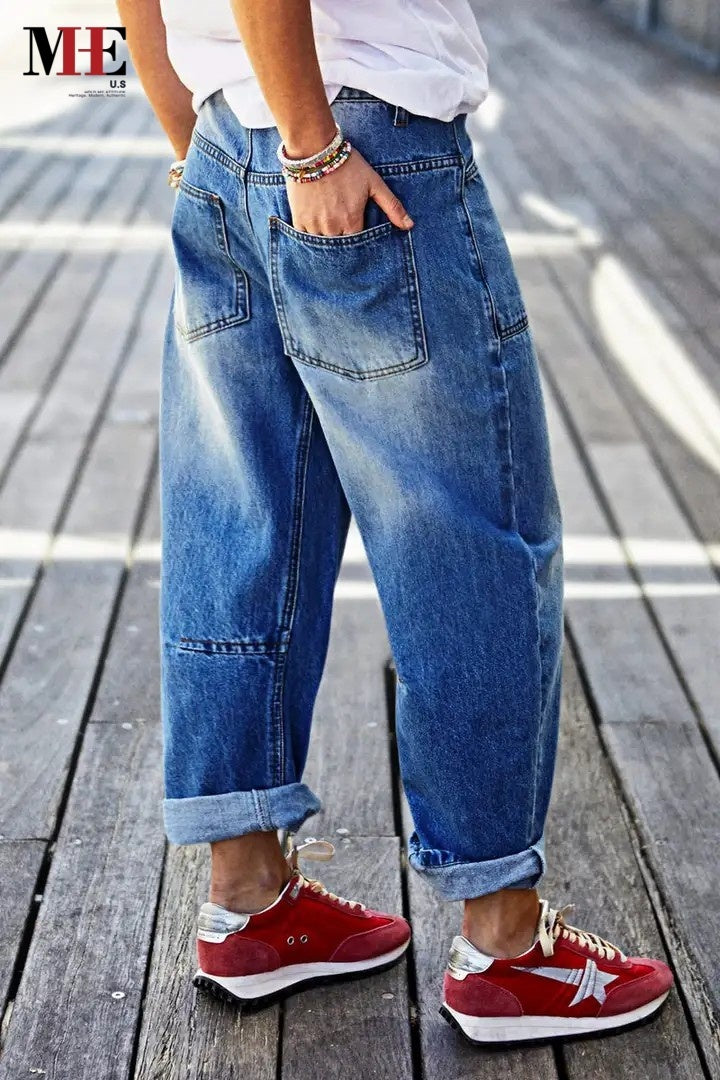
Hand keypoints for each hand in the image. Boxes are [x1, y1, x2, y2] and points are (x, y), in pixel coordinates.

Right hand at [286, 149, 413, 235]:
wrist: (315, 149)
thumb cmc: (348, 165)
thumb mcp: (374, 183)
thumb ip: (392, 206)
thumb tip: (410, 226)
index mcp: (351, 222)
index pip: (358, 244)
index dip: (359, 238)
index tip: (357, 230)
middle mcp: (332, 227)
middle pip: (340, 247)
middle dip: (343, 240)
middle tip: (342, 227)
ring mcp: (314, 224)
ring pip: (322, 244)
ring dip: (327, 238)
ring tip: (329, 225)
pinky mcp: (299, 219)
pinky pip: (306, 237)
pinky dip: (311, 234)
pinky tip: (316, 223)